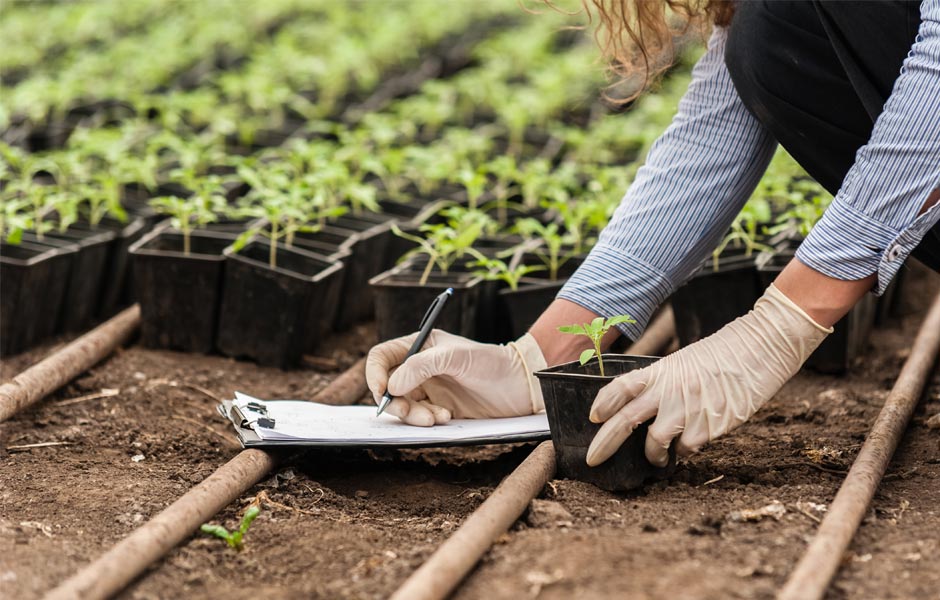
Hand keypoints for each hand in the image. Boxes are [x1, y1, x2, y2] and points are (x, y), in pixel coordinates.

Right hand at [365, 330, 546, 425]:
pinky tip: (447, 418)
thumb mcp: (455, 356)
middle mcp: (419, 368)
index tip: (381, 392)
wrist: (521, 386)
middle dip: (395, 402)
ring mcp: (429, 389)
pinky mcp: (440, 408)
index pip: (382, 357)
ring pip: (403, 406)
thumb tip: (392, 386)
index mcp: (419, 346)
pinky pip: (420, 418)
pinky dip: (428, 421)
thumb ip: (421, 366)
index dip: (375, 374)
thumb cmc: (492, 362)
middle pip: (388, 387)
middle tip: (408, 412)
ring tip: (437, 418)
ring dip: (414, 415)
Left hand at [586, 283, 831, 466]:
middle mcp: (668, 390)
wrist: (759, 350)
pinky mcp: (709, 426)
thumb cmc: (720, 357)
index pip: (621, 386)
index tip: (593, 417)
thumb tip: (639, 409)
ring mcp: (688, 409)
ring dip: (652, 455)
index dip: (603, 402)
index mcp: (660, 371)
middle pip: (626, 420)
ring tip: (657, 458)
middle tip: (593, 459)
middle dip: (605, 443)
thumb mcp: (682, 363)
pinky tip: (690, 445)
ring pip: (655, 442)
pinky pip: (686, 448)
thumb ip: (660, 384)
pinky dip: (684, 451)